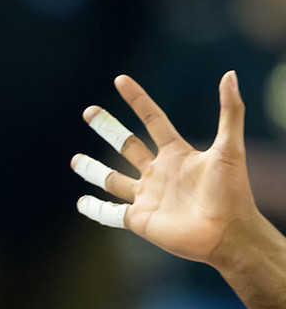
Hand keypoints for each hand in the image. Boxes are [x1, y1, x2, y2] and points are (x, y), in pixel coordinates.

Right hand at [71, 72, 258, 263]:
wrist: (229, 234)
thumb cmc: (233, 192)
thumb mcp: (230, 148)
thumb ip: (230, 112)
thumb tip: (230, 74)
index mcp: (177, 154)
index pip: (152, 120)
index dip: (137, 99)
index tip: (120, 80)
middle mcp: (159, 173)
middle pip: (127, 145)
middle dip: (107, 128)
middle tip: (89, 112)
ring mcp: (147, 196)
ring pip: (113, 180)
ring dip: (94, 170)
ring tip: (75, 160)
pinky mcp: (139, 220)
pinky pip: (111, 213)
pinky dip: (95, 209)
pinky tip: (81, 203)